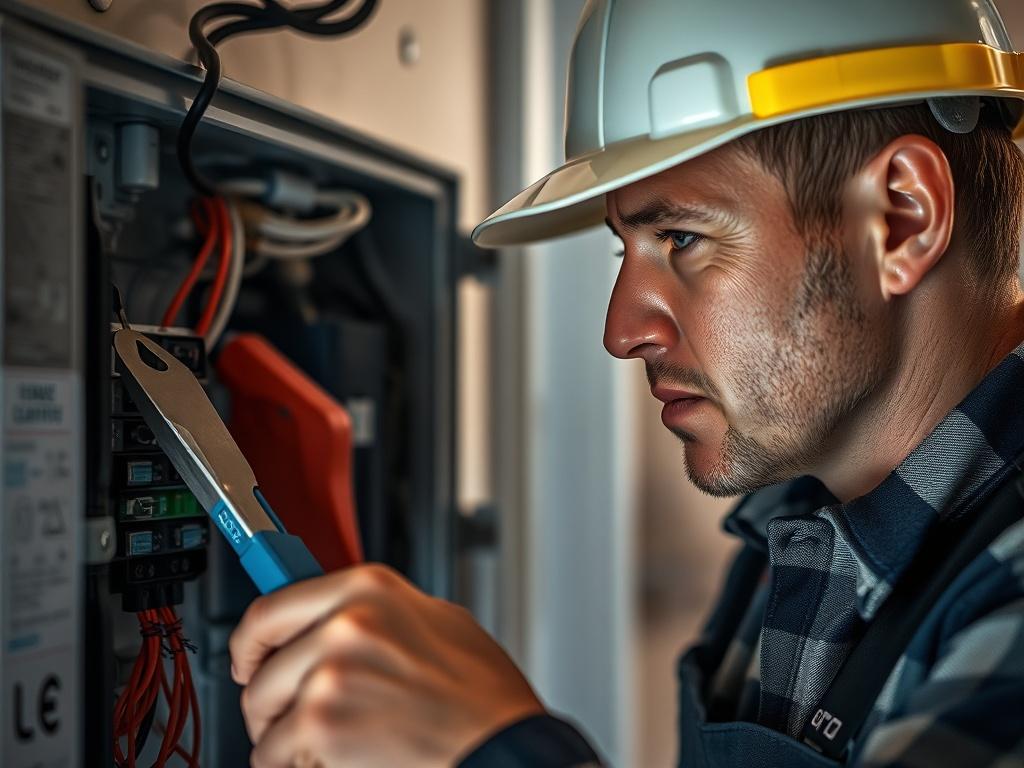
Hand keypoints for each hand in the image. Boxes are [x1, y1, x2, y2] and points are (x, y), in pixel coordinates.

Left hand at [230, 564, 544, 766]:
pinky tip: (338, 757)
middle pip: (259, 666)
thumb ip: (378, 613)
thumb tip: (335, 615)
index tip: (247, 656)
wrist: (502, 748)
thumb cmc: (482, 696)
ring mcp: (330, 674)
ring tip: (329, 740)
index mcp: (369, 588)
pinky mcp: (322, 725)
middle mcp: (345, 622)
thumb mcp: (436, 622)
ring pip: (263, 714)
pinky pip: (274, 754)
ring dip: (285, 735)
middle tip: (291, 714)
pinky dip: (297, 764)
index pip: (271, 606)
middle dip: (269, 698)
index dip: (251, 640)